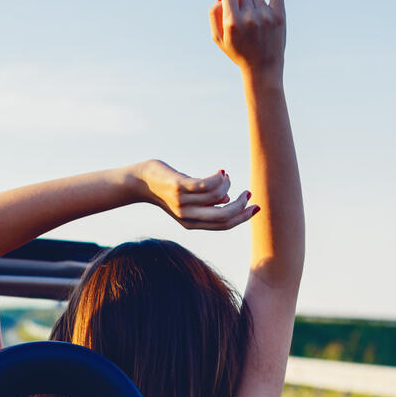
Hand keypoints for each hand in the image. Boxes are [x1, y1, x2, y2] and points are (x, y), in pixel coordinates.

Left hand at [136, 160, 257, 230]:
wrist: (139, 181)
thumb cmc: (167, 188)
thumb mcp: (189, 199)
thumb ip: (207, 202)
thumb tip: (226, 198)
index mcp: (191, 223)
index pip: (223, 225)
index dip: (243, 217)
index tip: (256, 206)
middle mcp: (187, 216)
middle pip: (223, 215)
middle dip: (241, 205)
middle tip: (247, 192)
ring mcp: (182, 202)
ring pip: (218, 196)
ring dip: (228, 185)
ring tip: (225, 176)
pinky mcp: (179, 187)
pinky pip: (206, 185)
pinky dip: (219, 178)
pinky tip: (221, 172)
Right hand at [210, 0, 285, 77]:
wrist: (263, 68)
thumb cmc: (238, 52)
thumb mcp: (219, 38)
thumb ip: (214, 15)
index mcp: (232, 22)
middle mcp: (249, 17)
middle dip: (240, 3)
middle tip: (242, 18)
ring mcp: (265, 16)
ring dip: (253, 4)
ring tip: (254, 20)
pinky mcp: (279, 16)